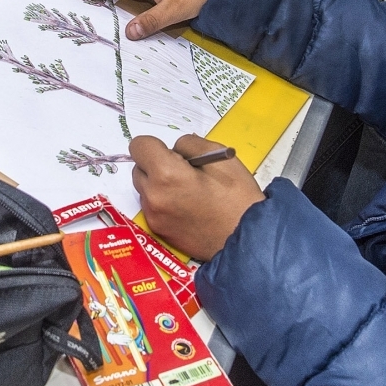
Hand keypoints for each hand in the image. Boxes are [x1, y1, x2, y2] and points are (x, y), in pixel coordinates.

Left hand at [131, 134, 264, 262]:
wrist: (247, 240)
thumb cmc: (238, 198)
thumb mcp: (221, 157)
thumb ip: (190, 145)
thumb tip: (174, 150)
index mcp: (166, 174)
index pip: (139, 145)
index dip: (156, 145)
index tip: (175, 154)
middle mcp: (153, 196)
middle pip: (139, 168)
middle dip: (157, 165)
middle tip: (187, 173)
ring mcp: (154, 217)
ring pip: (145, 189)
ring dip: (159, 185)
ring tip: (189, 192)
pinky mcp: (159, 232)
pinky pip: (153, 207)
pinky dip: (164, 203)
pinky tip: (189, 208)